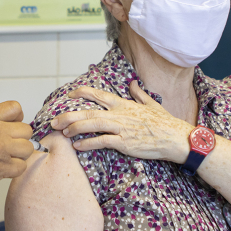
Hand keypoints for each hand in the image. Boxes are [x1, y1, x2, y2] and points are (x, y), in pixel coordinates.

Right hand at [0, 101, 34, 198]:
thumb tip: (5, 125)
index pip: (15, 107)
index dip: (17, 119)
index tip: (12, 127)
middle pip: (26, 131)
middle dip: (20, 140)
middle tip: (9, 148)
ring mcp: (0, 149)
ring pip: (28, 149)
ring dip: (19, 156)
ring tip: (5, 160)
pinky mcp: (1, 167)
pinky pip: (21, 167)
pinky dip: (13, 171)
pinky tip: (1, 170)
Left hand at [50, 80, 194, 162]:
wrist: (176, 138)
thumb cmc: (165, 123)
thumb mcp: (151, 104)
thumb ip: (138, 94)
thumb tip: (132, 84)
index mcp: (124, 104)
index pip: (98, 94)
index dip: (82, 93)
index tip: (69, 94)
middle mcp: (120, 114)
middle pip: (88, 111)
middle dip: (68, 115)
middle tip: (54, 120)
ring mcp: (121, 128)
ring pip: (92, 124)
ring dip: (74, 128)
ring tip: (62, 132)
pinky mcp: (124, 143)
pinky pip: (101, 142)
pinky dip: (88, 143)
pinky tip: (77, 145)